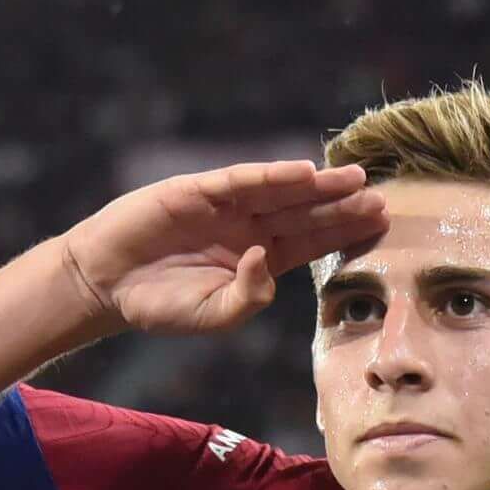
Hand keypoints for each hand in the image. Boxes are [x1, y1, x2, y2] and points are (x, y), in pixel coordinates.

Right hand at [55, 161, 387, 337]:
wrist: (106, 284)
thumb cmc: (161, 304)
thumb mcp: (213, 315)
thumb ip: (248, 297)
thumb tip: (267, 261)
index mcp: (260, 259)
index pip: (312, 243)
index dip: (344, 233)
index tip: (380, 226)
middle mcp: (250, 227)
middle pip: (306, 213)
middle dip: (343, 206)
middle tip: (382, 200)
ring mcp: (227, 207)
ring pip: (282, 193)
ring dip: (318, 186)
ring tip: (354, 180)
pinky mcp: (199, 190)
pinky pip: (242, 181)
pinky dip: (272, 176)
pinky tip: (302, 173)